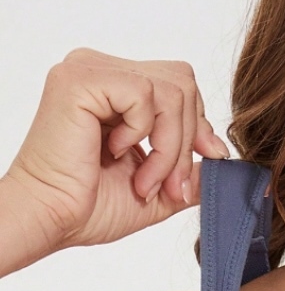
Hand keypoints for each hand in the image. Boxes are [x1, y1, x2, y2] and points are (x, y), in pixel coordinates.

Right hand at [2, 46, 230, 252]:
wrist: (55, 220)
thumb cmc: (91, 208)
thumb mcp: (160, 189)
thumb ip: (190, 172)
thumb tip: (223, 161)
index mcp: (117, 91)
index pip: (180, 87)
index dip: (200, 127)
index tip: (206, 162)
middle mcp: (103, 72)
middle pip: (183, 84)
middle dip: (189, 142)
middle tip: (172, 185)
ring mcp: (89, 70)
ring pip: (171, 92)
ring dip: (169, 148)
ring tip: (145, 181)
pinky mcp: (81, 80)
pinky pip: (144, 94)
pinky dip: (144, 135)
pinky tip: (117, 156)